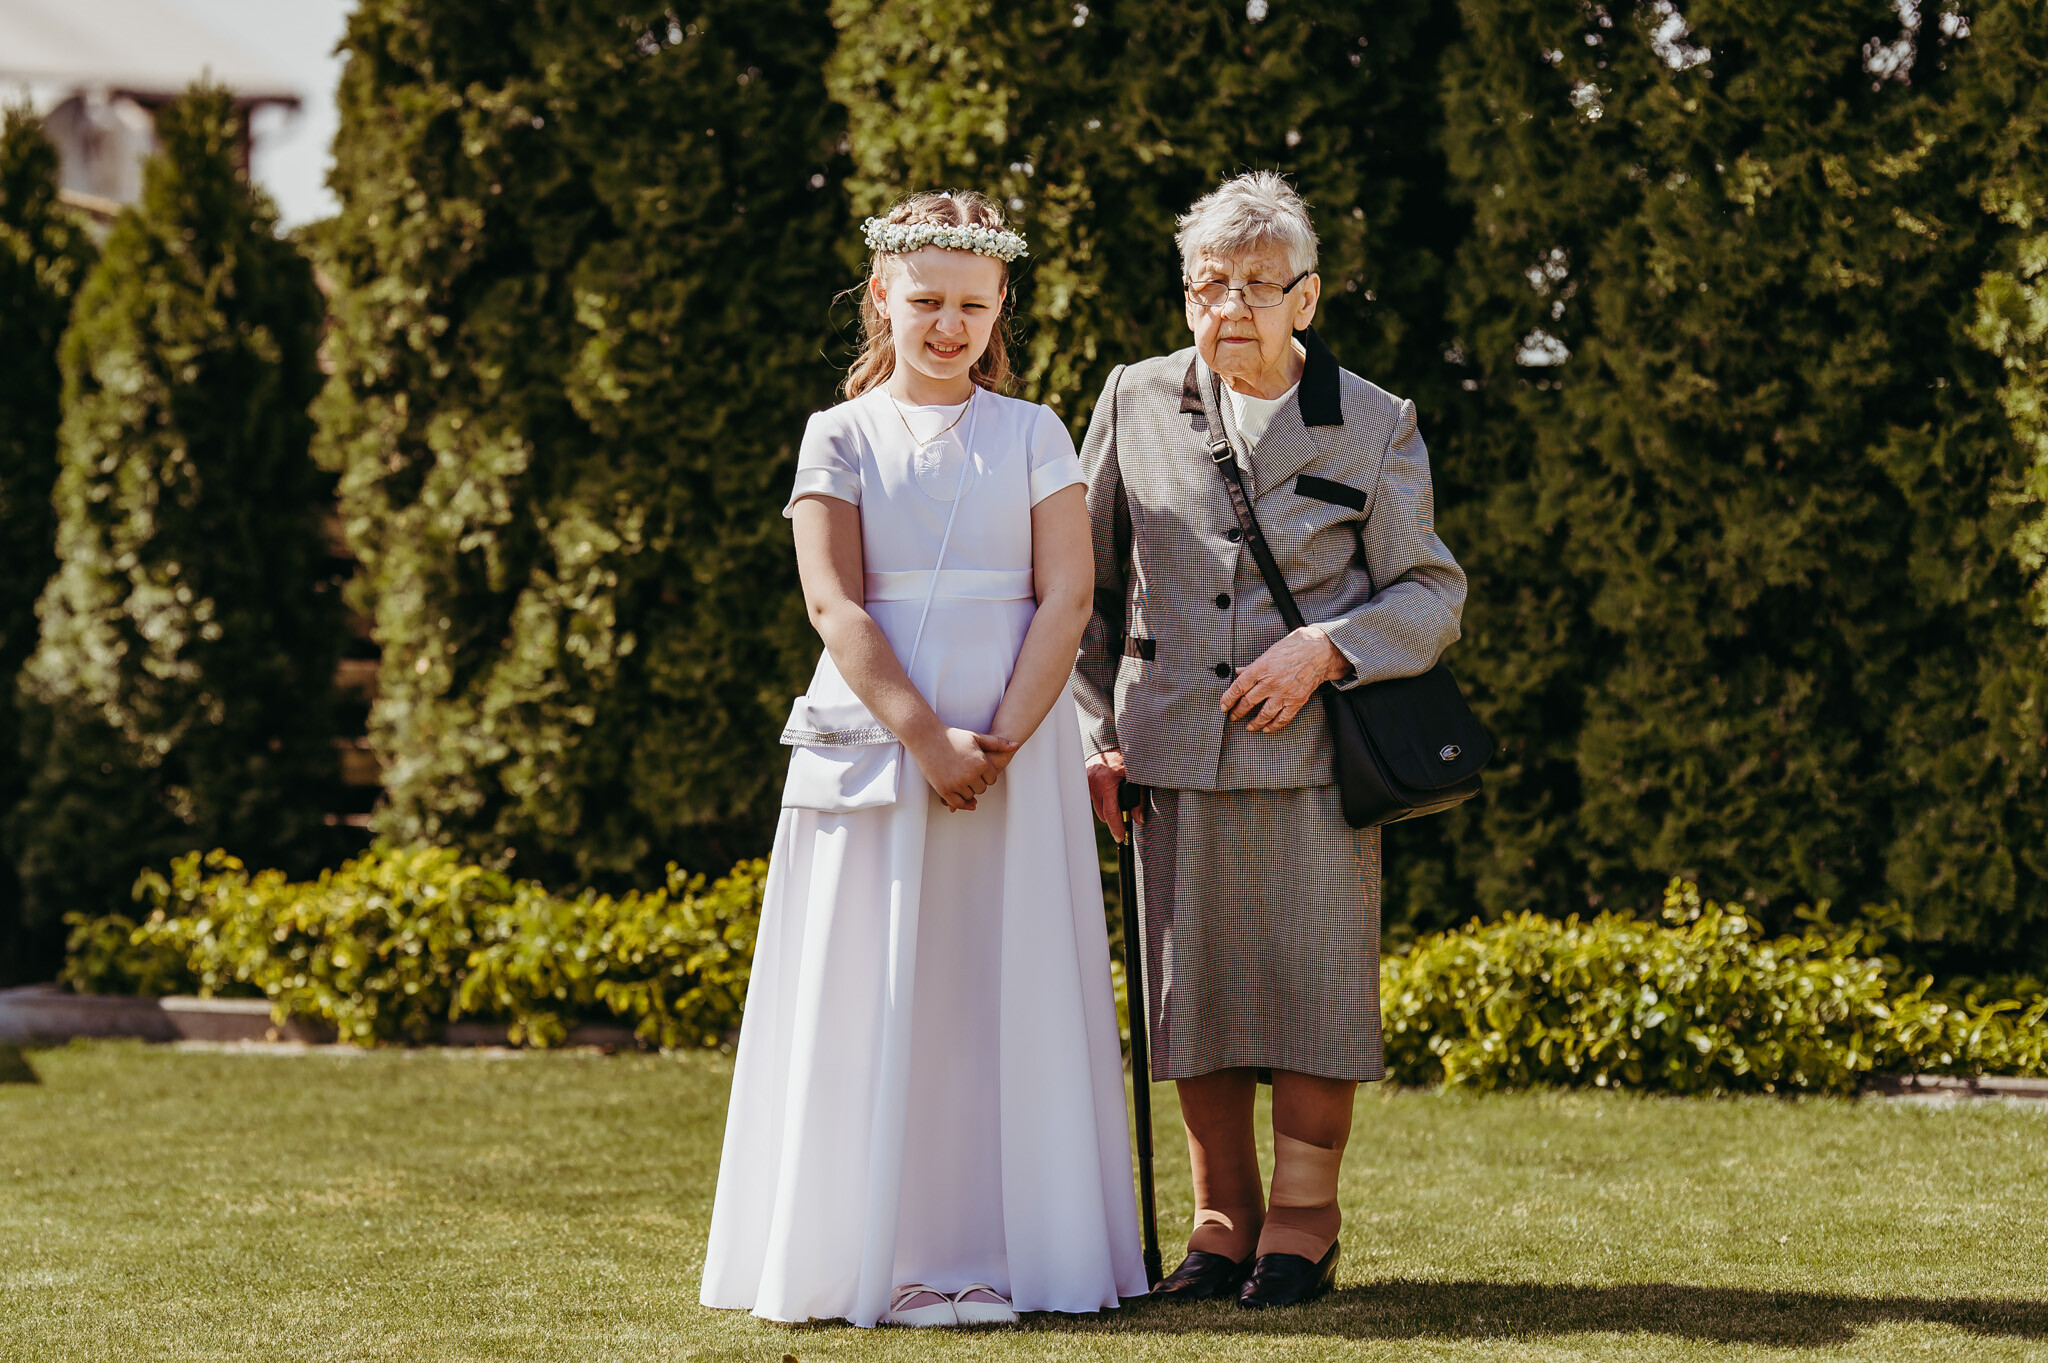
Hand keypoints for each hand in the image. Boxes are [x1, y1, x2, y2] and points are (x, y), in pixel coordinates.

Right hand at [914, 727, 1016, 811]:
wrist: (928, 738)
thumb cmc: (953, 736)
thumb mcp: (977, 737)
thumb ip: (998, 743)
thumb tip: (1016, 745)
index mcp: (981, 763)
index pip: (992, 779)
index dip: (986, 774)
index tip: (977, 768)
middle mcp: (970, 774)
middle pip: (982, 789)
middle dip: (977, 783)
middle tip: (967, 773)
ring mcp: (957, 783)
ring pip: (970, 796)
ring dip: (967, 791)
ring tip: (960, 778)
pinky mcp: (944, 790)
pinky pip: (958, 803)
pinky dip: (962, 803)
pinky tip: (961, 797)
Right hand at [1086, 749, 1143, 841]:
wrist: (1109, 744)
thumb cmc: (1125, 759)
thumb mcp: (1137, 779)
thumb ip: (1139, 800)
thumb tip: (1138, 819)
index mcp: (1107, 783)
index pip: (1110, 813)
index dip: (1116, 828)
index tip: (1120, 837)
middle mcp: (1093, 783)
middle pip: (1103, 814)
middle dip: (1113, 817)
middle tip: (1124, 815)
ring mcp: (1086, 783)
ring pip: (1097, 807)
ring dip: (1106, 807)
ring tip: (1116, 798)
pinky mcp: (1083, 782)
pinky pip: (1092, 798)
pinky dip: (1101, 799)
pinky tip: (1108, 791)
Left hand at [1221, 626, 1351, 733]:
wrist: (1320, 652)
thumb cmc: (1295, 647)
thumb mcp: (1269, 652)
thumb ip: (1253, 666)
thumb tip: (1239, 672)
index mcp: (1261, 668)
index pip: (1239, 687)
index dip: (1228, 698)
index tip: (1223, 706)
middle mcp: (1271, 682)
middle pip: (1248, 702)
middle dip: (1238, 712)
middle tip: (1232, 717)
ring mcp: (1284, 693)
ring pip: (1264, 714)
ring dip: (1254, 722)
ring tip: (1248, 726)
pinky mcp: (1296, 701)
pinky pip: (1282, 718)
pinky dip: (1273, 726)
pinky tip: (1267, 728)